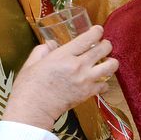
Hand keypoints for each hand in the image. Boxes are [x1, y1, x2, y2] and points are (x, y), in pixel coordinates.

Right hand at [3, 25, 117, 129]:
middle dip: (106, 44)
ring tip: (107, 62)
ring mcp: (85, 80)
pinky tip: (98, 81)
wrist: (33, 109)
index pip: (88, 38)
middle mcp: (78, 66)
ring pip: (111, 66)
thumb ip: (43, 49)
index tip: (98, 30)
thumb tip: (52, 44)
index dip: (97, 32)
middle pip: (104, 49)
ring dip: (111, 62)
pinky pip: (105, 85)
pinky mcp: (88, 93)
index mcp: (64, 55)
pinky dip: (104, 83)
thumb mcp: (32, 62)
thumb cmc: (29, 86)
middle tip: (103, 45)